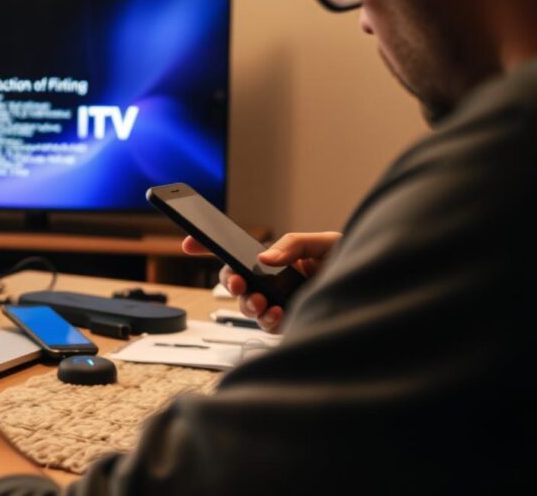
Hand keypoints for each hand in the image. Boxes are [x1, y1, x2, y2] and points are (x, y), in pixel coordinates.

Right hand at [183, 232, 340, 333]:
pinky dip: (268, 320)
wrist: (380, 290)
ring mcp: (279, 304)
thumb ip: (292, 244)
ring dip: (248, 304)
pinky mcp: (289, 324)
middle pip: (235, 282)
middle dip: (228, 281)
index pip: (236, 252)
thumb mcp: (323, 243)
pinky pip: (268, 326)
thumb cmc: (354, 263)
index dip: (209, 247)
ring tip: (262, 301)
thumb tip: (264, 258)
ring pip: (248, 306)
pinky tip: (277, 313)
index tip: (188, 243)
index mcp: (275, 259)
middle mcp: (272, 282)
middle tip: (236, 282)